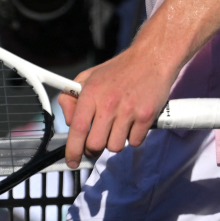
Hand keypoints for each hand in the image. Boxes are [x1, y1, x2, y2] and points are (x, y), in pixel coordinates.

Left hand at [57, 45, 175, 168]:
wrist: (150, 59)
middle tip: (97, 141)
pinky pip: (134, 142)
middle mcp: (109, 103)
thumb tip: (69, 122)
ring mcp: (129, 111)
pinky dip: (132, 137)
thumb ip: (73, 99)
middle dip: (94, 148)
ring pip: (115, 146)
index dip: (72, 149)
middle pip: (96, 144)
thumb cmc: (118, 70)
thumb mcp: (88, 77)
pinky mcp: (146, 116)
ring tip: (118, 124)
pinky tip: (132, 122)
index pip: (78, 128)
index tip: (72, 161)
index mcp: (91, 92)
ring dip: (115, 141)